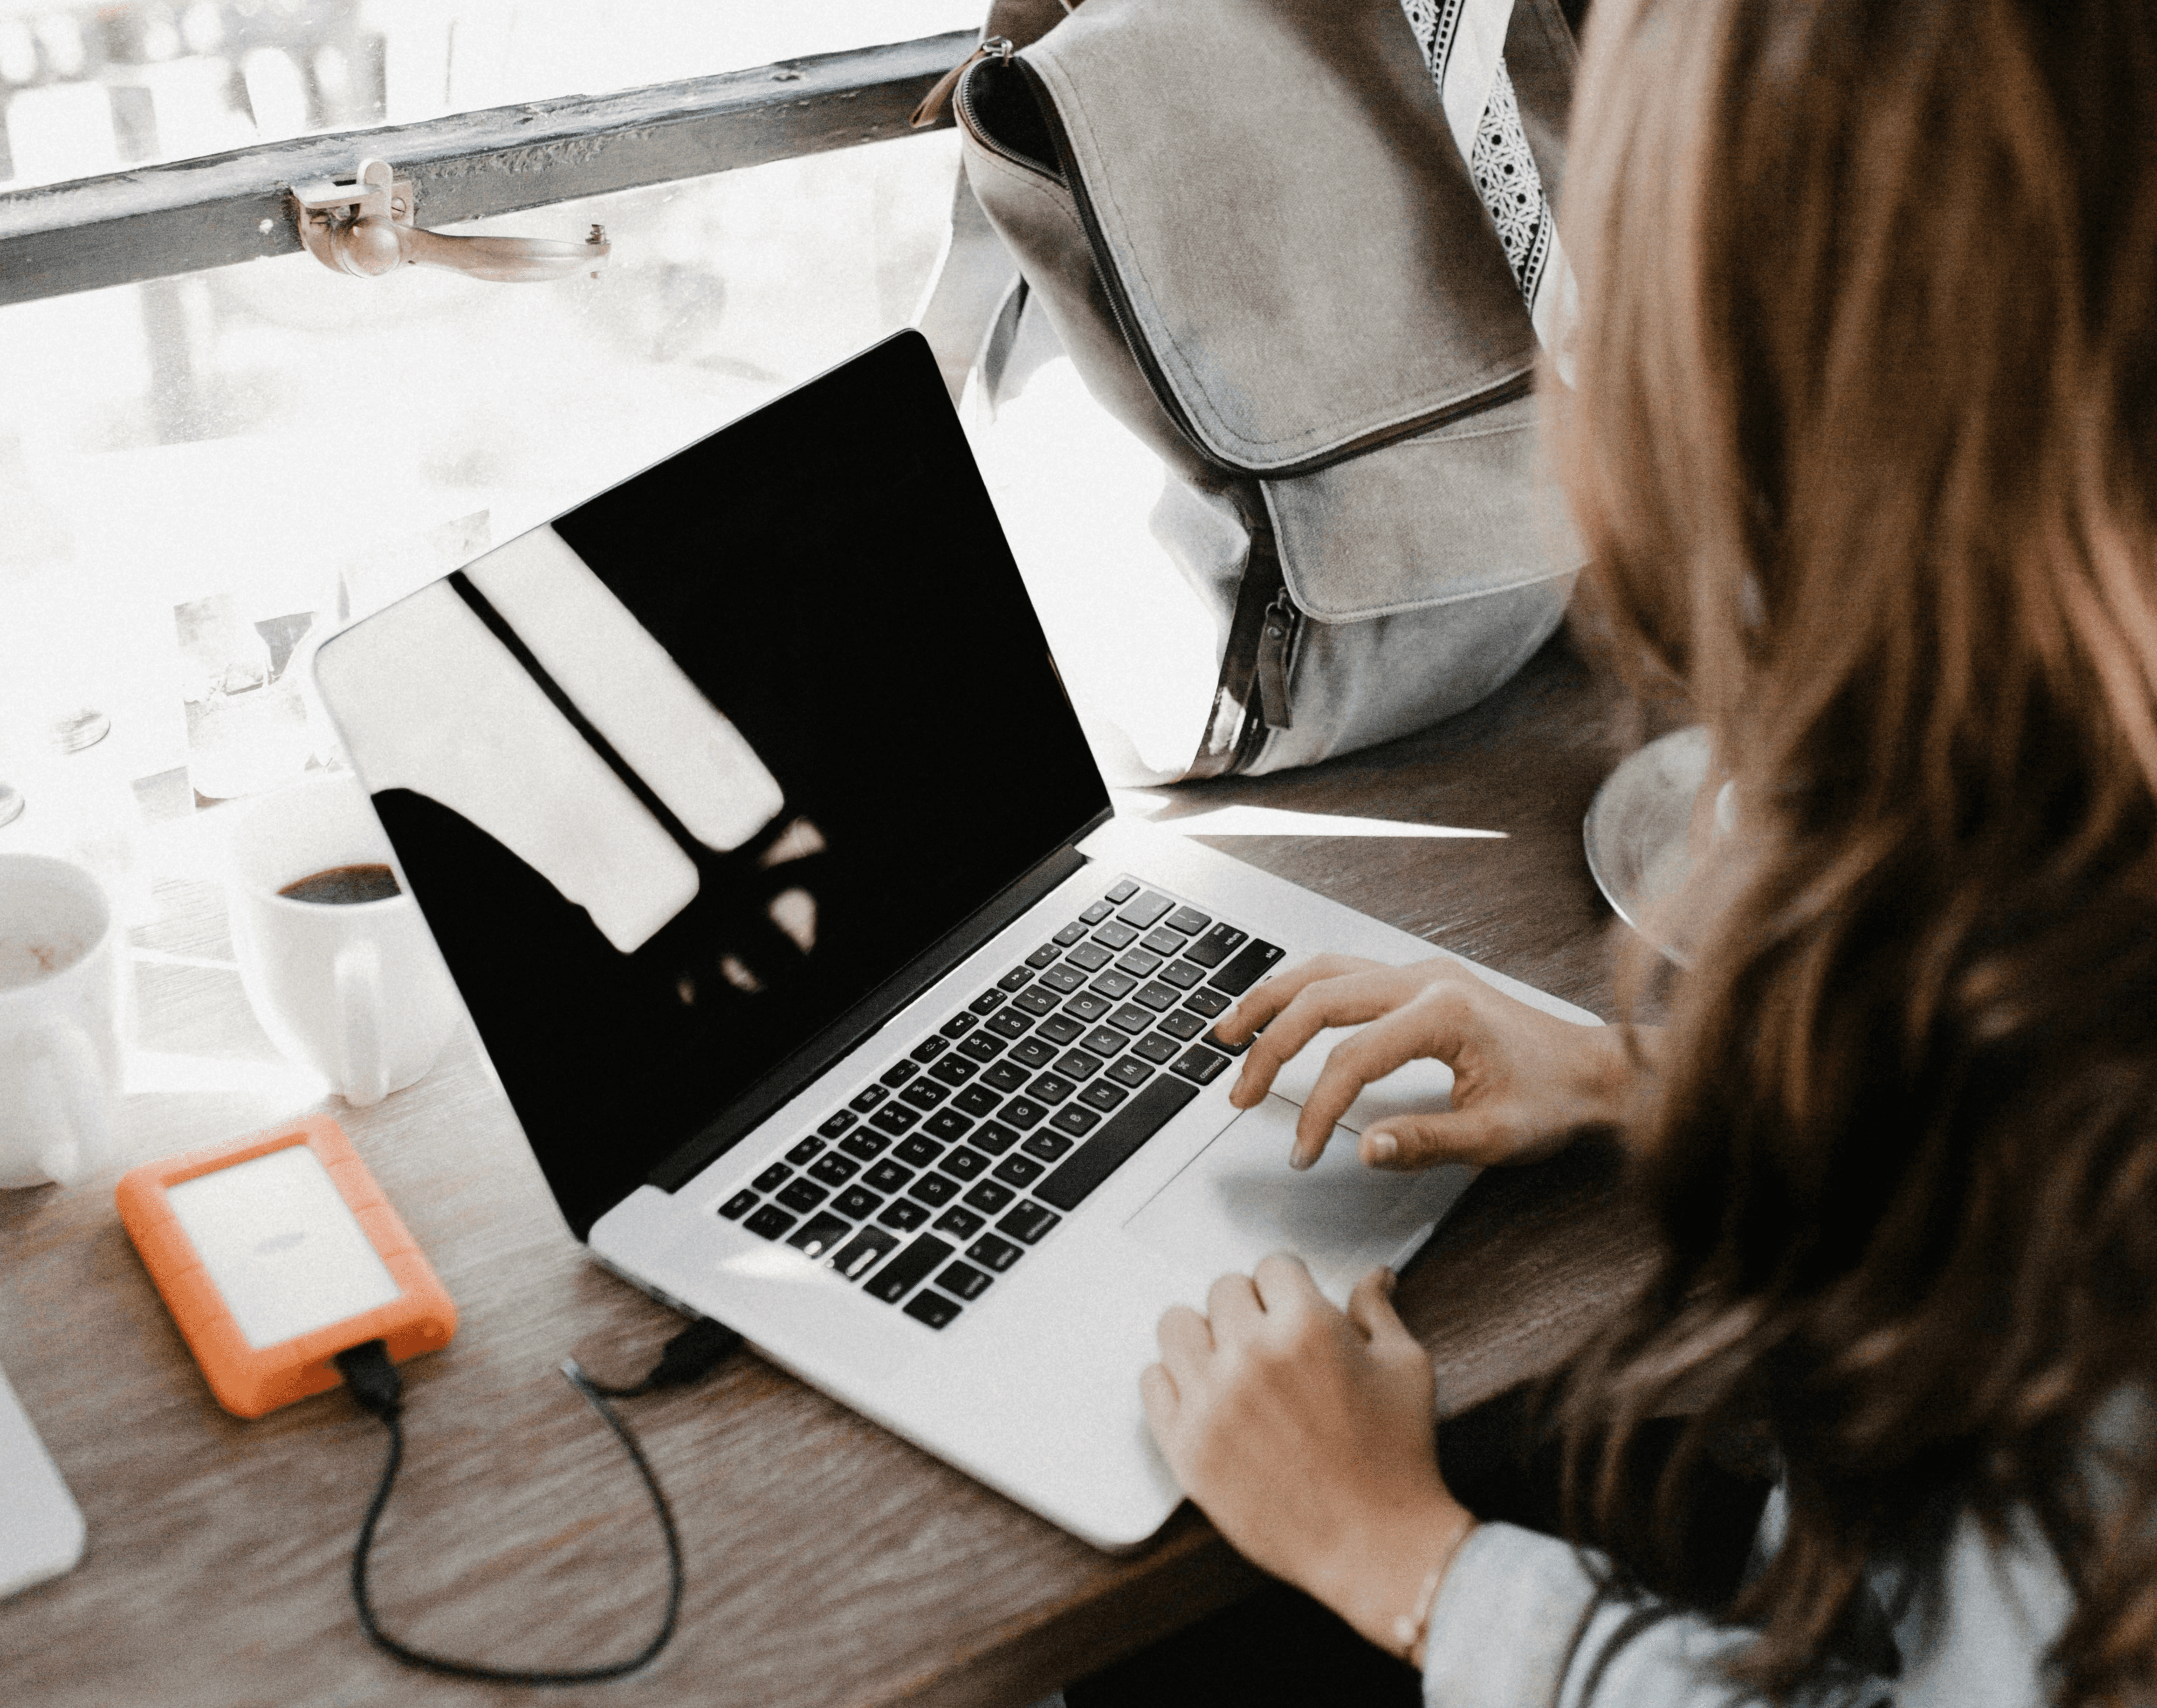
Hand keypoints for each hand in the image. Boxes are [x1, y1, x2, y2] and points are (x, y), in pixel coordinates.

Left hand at [1140, 1257, 1472, 1654]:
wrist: (1375, 1545)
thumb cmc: (1397, 1459)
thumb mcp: (1405, 1368)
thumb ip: (1377, 1312)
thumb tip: (1373, 1276)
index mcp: (1306, 1327)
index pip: (1272, 1265)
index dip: (1288, 1286)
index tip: (1292, 1305)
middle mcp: (1251, 1355)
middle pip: (1222, 1290)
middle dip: (1249, 1308)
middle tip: (1269, 1340)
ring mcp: (1211, 1401)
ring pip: (1176, 1325)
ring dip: (1203, 1336)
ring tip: (1229, 1362)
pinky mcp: (1185, 1445)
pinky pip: (1152, 1382)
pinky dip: (1175, 1382)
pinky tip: (1206, 1396)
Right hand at [1213, 954, 1646, 1170]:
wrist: (1597, 1069)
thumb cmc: (1556, 1100)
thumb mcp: (1496, 1137)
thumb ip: (1426, 1142)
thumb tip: (1364, 1148)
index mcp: (1443, 1013)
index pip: (1351, 1058)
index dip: (1317, 1109)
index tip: (1302, 1152)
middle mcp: (1425, 979)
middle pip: (1320, 998)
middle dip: (1269, 1047)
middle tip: (1239, 1094)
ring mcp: (1421, 972)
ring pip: (1324, 970)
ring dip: (1272, 1001)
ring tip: (1229, 1034)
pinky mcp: (1420, 979)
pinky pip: (1344, 971)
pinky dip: (1301, 990)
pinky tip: (1279, 1011)